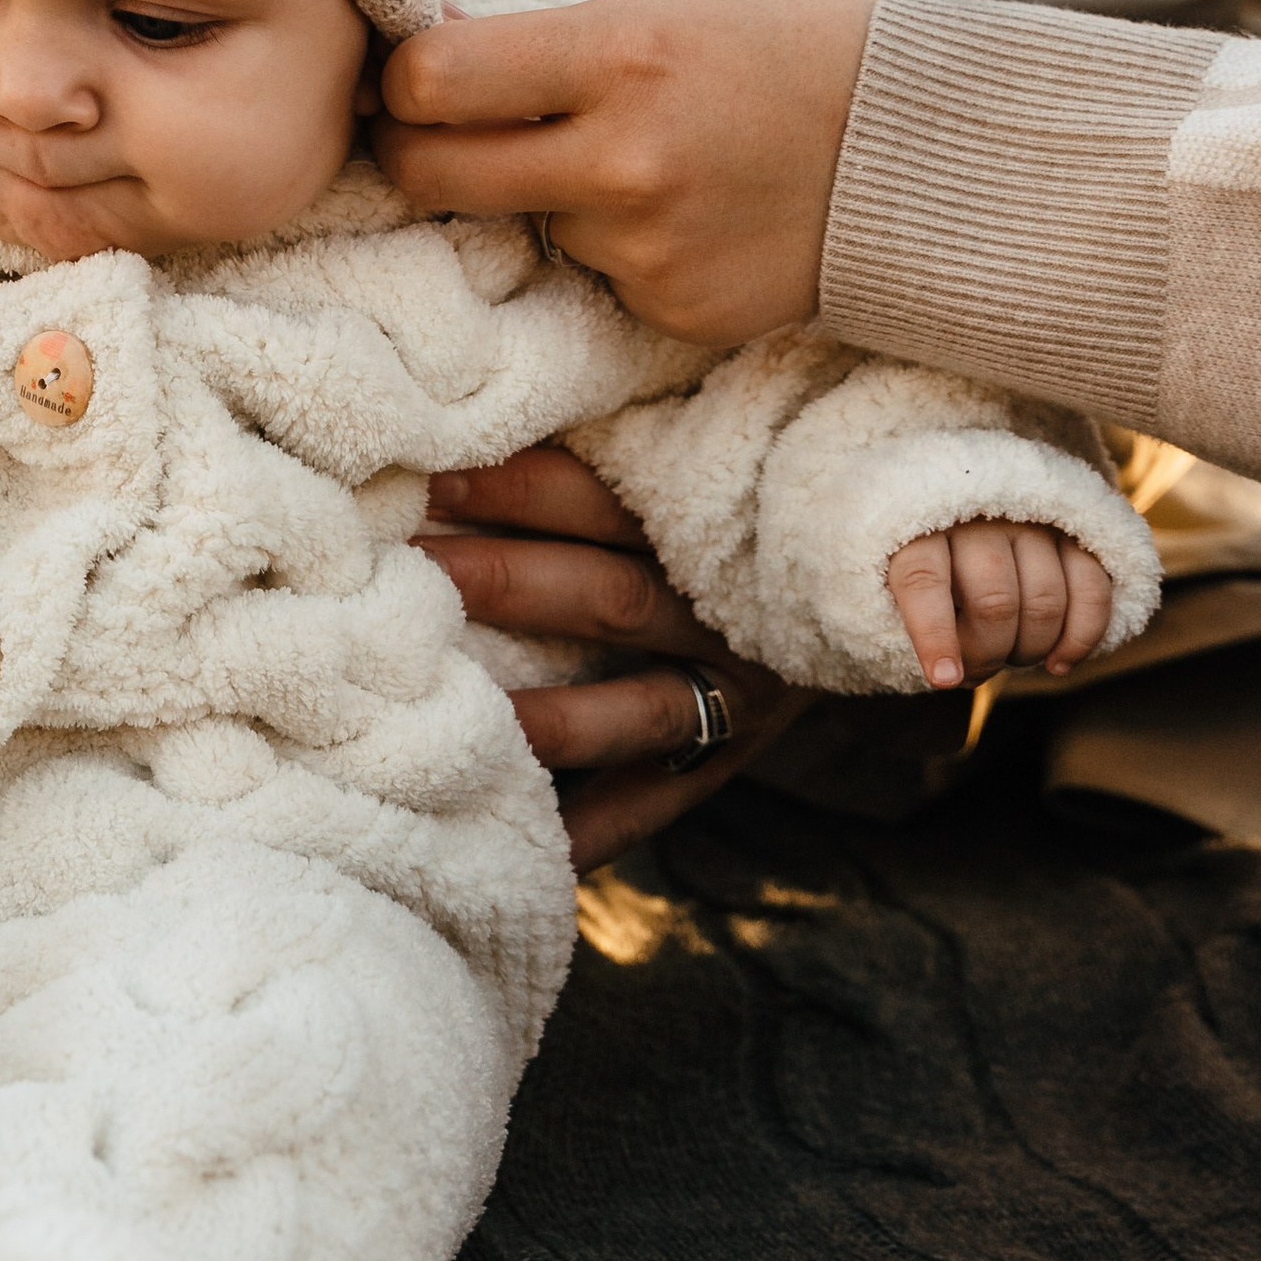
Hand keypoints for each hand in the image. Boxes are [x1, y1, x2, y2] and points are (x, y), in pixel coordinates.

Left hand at [375, 0, 878, 345]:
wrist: (932, 155)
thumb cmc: (801, 52)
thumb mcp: (673, 10)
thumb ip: (552, 44)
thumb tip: (425, 55)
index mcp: (622, 56)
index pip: (431, 79)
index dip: (398, 80)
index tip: (405, 80)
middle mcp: (622, 160)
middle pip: (433, 173)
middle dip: (412, 153)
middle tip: (426, 137)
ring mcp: (646, 248)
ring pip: (529, 226)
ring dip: (553, 201)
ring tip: (650, 164)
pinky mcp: (672, 311)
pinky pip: (599, 276)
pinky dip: (623, 249)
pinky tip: (692, 215)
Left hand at [424, 446, 802, 872]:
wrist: (859, 586)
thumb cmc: (727, 507)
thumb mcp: (690, 460)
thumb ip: (604, 446)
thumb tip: (464, 413)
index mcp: (706, 520)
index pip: (597, 497)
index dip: (512, 486)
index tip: (424, 476)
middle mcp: (721, 609)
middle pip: (604, 598)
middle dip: (500, 585)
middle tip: (401, 578)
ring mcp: (732, 694)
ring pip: (627, 711)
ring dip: (536, 718)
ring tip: (445, 715)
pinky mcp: (726, 758)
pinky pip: (651, 802)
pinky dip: (589, 830)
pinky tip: (517, 846)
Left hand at [886, 522, 1113, 691]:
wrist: (972, 510)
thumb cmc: (933, 566)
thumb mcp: (904, 584)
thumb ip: (917, 618)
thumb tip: (951, 674)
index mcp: (919, 526)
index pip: (923, 579)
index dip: (934, 634)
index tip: (945, 678)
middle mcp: (978, 516)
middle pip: (993, 601)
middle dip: (989, 654)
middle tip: (978, 670)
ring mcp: (1031, 521)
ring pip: (1045, 601)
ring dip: (1031, 650)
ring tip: (1012, 657)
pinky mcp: (1074, 532)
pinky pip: (1091, 590)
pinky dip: (1080, 638)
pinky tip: (1059, 663)